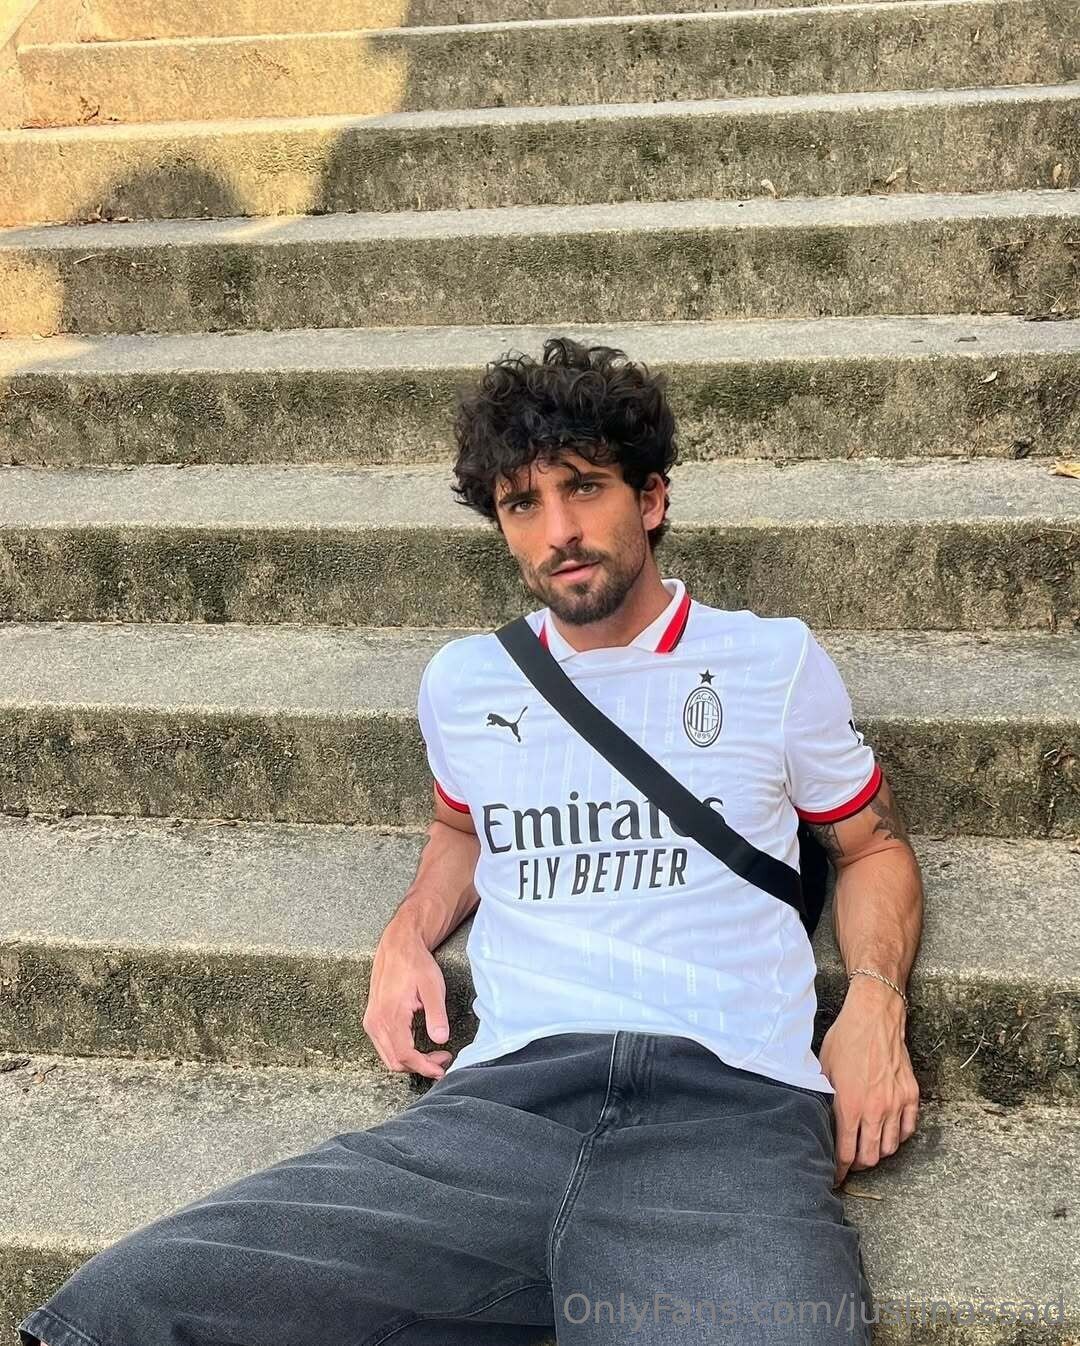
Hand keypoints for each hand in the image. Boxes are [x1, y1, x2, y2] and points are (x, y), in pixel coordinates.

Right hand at [362, 932, 453, 1079]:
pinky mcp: (372, 1020)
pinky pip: (384, 1047)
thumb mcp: (432, 986)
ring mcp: (372, 1022)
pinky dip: (401, 1053)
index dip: (424, 1067)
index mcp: (390, 1014)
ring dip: (411, 1062)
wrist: (398, 947)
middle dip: (420, 1067)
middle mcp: (376, 1022)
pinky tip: (418, 1047)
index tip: (441, 1069)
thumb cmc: (415, 963)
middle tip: (442, 1060)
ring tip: (433, 1056)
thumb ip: (437, 1014)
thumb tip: (441, 1039)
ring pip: (388, 1057)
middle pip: (395, 1061)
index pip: (405, 1055)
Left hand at [818, 975, 919, 1186]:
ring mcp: (896, 1104)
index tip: (835, 1177)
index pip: (845, 1153)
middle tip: (851, 1162)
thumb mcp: (823, 1070)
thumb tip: (818, 1124)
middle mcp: (875, 1110)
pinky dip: (897, 1137)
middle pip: (870, 1157)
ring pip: (889, 1147)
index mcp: (849, 1106)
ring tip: (867, 1146)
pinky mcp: (911, 1096)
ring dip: (877, 1151)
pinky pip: (907, 1130)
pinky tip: (887, 1131)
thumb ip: (824, 1100)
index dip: (839, 1170)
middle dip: (858, 1165)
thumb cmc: (845, 1040)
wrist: (874, 1017)